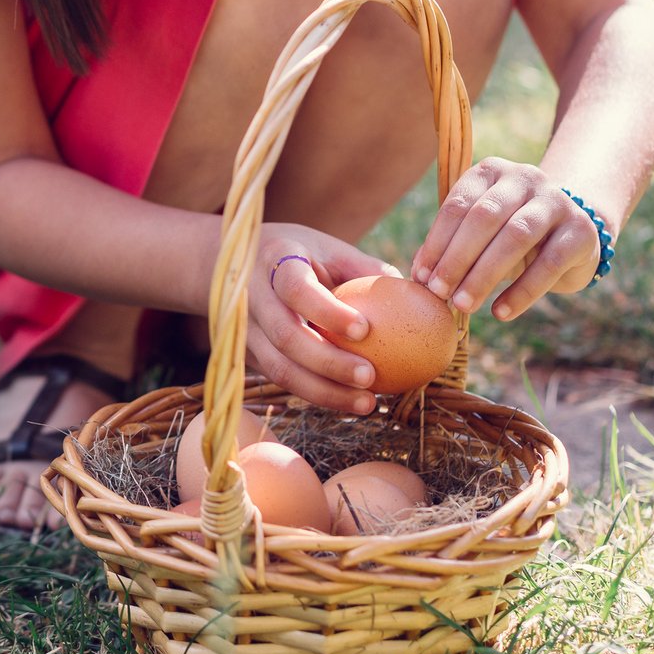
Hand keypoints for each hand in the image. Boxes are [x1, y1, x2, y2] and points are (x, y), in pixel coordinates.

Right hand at [247, 224, 406, 416]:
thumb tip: (420, 294)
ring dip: (324, 392)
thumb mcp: (328, 249)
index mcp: (274, 260)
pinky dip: (317, 396)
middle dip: (328, 363)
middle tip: (371, 377)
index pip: (295, 288)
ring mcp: (244, 331)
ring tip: (368, 404)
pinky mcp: (248, 356)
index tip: (365, 329)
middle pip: (285, 337)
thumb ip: (366, 269)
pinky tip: (350, 403)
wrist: (232, 266)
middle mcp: (251, 297)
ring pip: (280, 369)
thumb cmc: (300, 256)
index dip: (326, 311)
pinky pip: (282, 382)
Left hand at [410, 158, 602, 321]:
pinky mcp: (581, 231)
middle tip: (439, 293)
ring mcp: (556, 201)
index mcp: (491, 172)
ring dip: (484, 275)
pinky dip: (521, 292)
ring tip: (463, 305)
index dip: (436, 243)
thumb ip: (452, 245)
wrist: (573, 234)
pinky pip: (548, 264)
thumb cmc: (512, 235)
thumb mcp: (482, 232)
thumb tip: (420, 275)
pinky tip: (500, 313)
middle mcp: (525, 177)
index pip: (458, 205)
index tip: (421, 278)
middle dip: (457, 259)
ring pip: (515, 237)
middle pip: (485, 217)